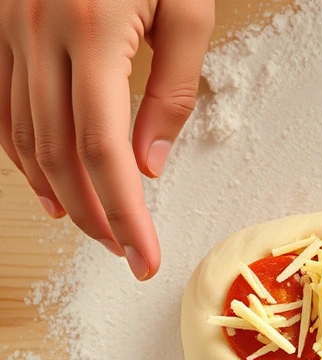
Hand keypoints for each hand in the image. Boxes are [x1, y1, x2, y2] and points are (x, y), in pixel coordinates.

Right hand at [0, 1, 214, 278]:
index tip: (143, 256)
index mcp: (89, 32)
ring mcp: (9, 31)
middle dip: (94, 213)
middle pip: (59, 154)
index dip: (124, 213)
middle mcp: (37, 35)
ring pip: (24, 136)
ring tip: (93, 228)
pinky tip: (45, 182)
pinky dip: (22, 153)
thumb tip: (148, 164)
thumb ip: (171, 90)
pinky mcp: (0, 28)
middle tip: (125, 250)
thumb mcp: (186, 10)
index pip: (105, 151)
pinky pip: (4, 106)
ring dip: (58, 191)